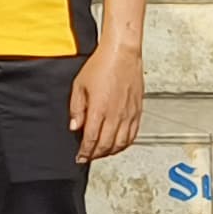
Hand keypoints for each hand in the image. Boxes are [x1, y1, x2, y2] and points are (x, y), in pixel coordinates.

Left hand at [70, 33, 146, 161]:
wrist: (122, 55)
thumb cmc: (101, 65)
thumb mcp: (79, 85)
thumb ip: (76, 108)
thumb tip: (74, 126)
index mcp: (100, 110)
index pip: (91, 139)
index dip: (85, 152)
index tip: (80, 158)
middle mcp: (116, 115)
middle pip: (106, 145)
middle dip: (95, 154)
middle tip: (88, 157)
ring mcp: (129, 115)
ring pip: (121, 143)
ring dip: (110, 152)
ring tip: (101, 153)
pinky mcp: (138, 112)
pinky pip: (133, 135)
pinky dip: (125, 144)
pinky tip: (118, 144)